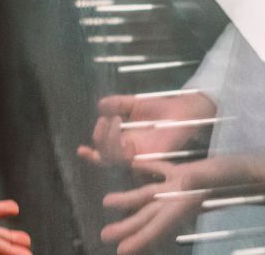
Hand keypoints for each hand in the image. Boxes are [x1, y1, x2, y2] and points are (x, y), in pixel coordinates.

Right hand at [77, 93, 216, 166]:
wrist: (184, 109)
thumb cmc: (161, 108)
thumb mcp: (134, 103)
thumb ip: (118, 104)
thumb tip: (100, 105)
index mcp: (123, 141)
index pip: (103, 153)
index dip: (90, 156)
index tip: (81, 150)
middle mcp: (129, 152)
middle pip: (105, 158)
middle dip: (100, 139)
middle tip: (108, 120)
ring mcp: (140, 156)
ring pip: (115, 160)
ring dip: (110, 142)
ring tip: (116, 120)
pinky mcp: (152, 158)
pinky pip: (133, 162)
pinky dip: (125, 153)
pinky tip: (127, 140)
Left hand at [100, 154, 264, 254]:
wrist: (254, 173)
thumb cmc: (236, 176)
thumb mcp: (217, 176)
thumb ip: (199, 180)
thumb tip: (185, 181)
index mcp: (184, 205)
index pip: (158, 226)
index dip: (139, 240)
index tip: (121, 251)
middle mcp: (179, 200)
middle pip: (147, 216)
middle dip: (127, 227)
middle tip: (105, 236)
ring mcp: (181, 188)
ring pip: (149, 196)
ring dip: (129, 200)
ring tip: (107, 202)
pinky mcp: (185, 174)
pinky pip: (159, 173)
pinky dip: (145, 171)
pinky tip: (131, 167)